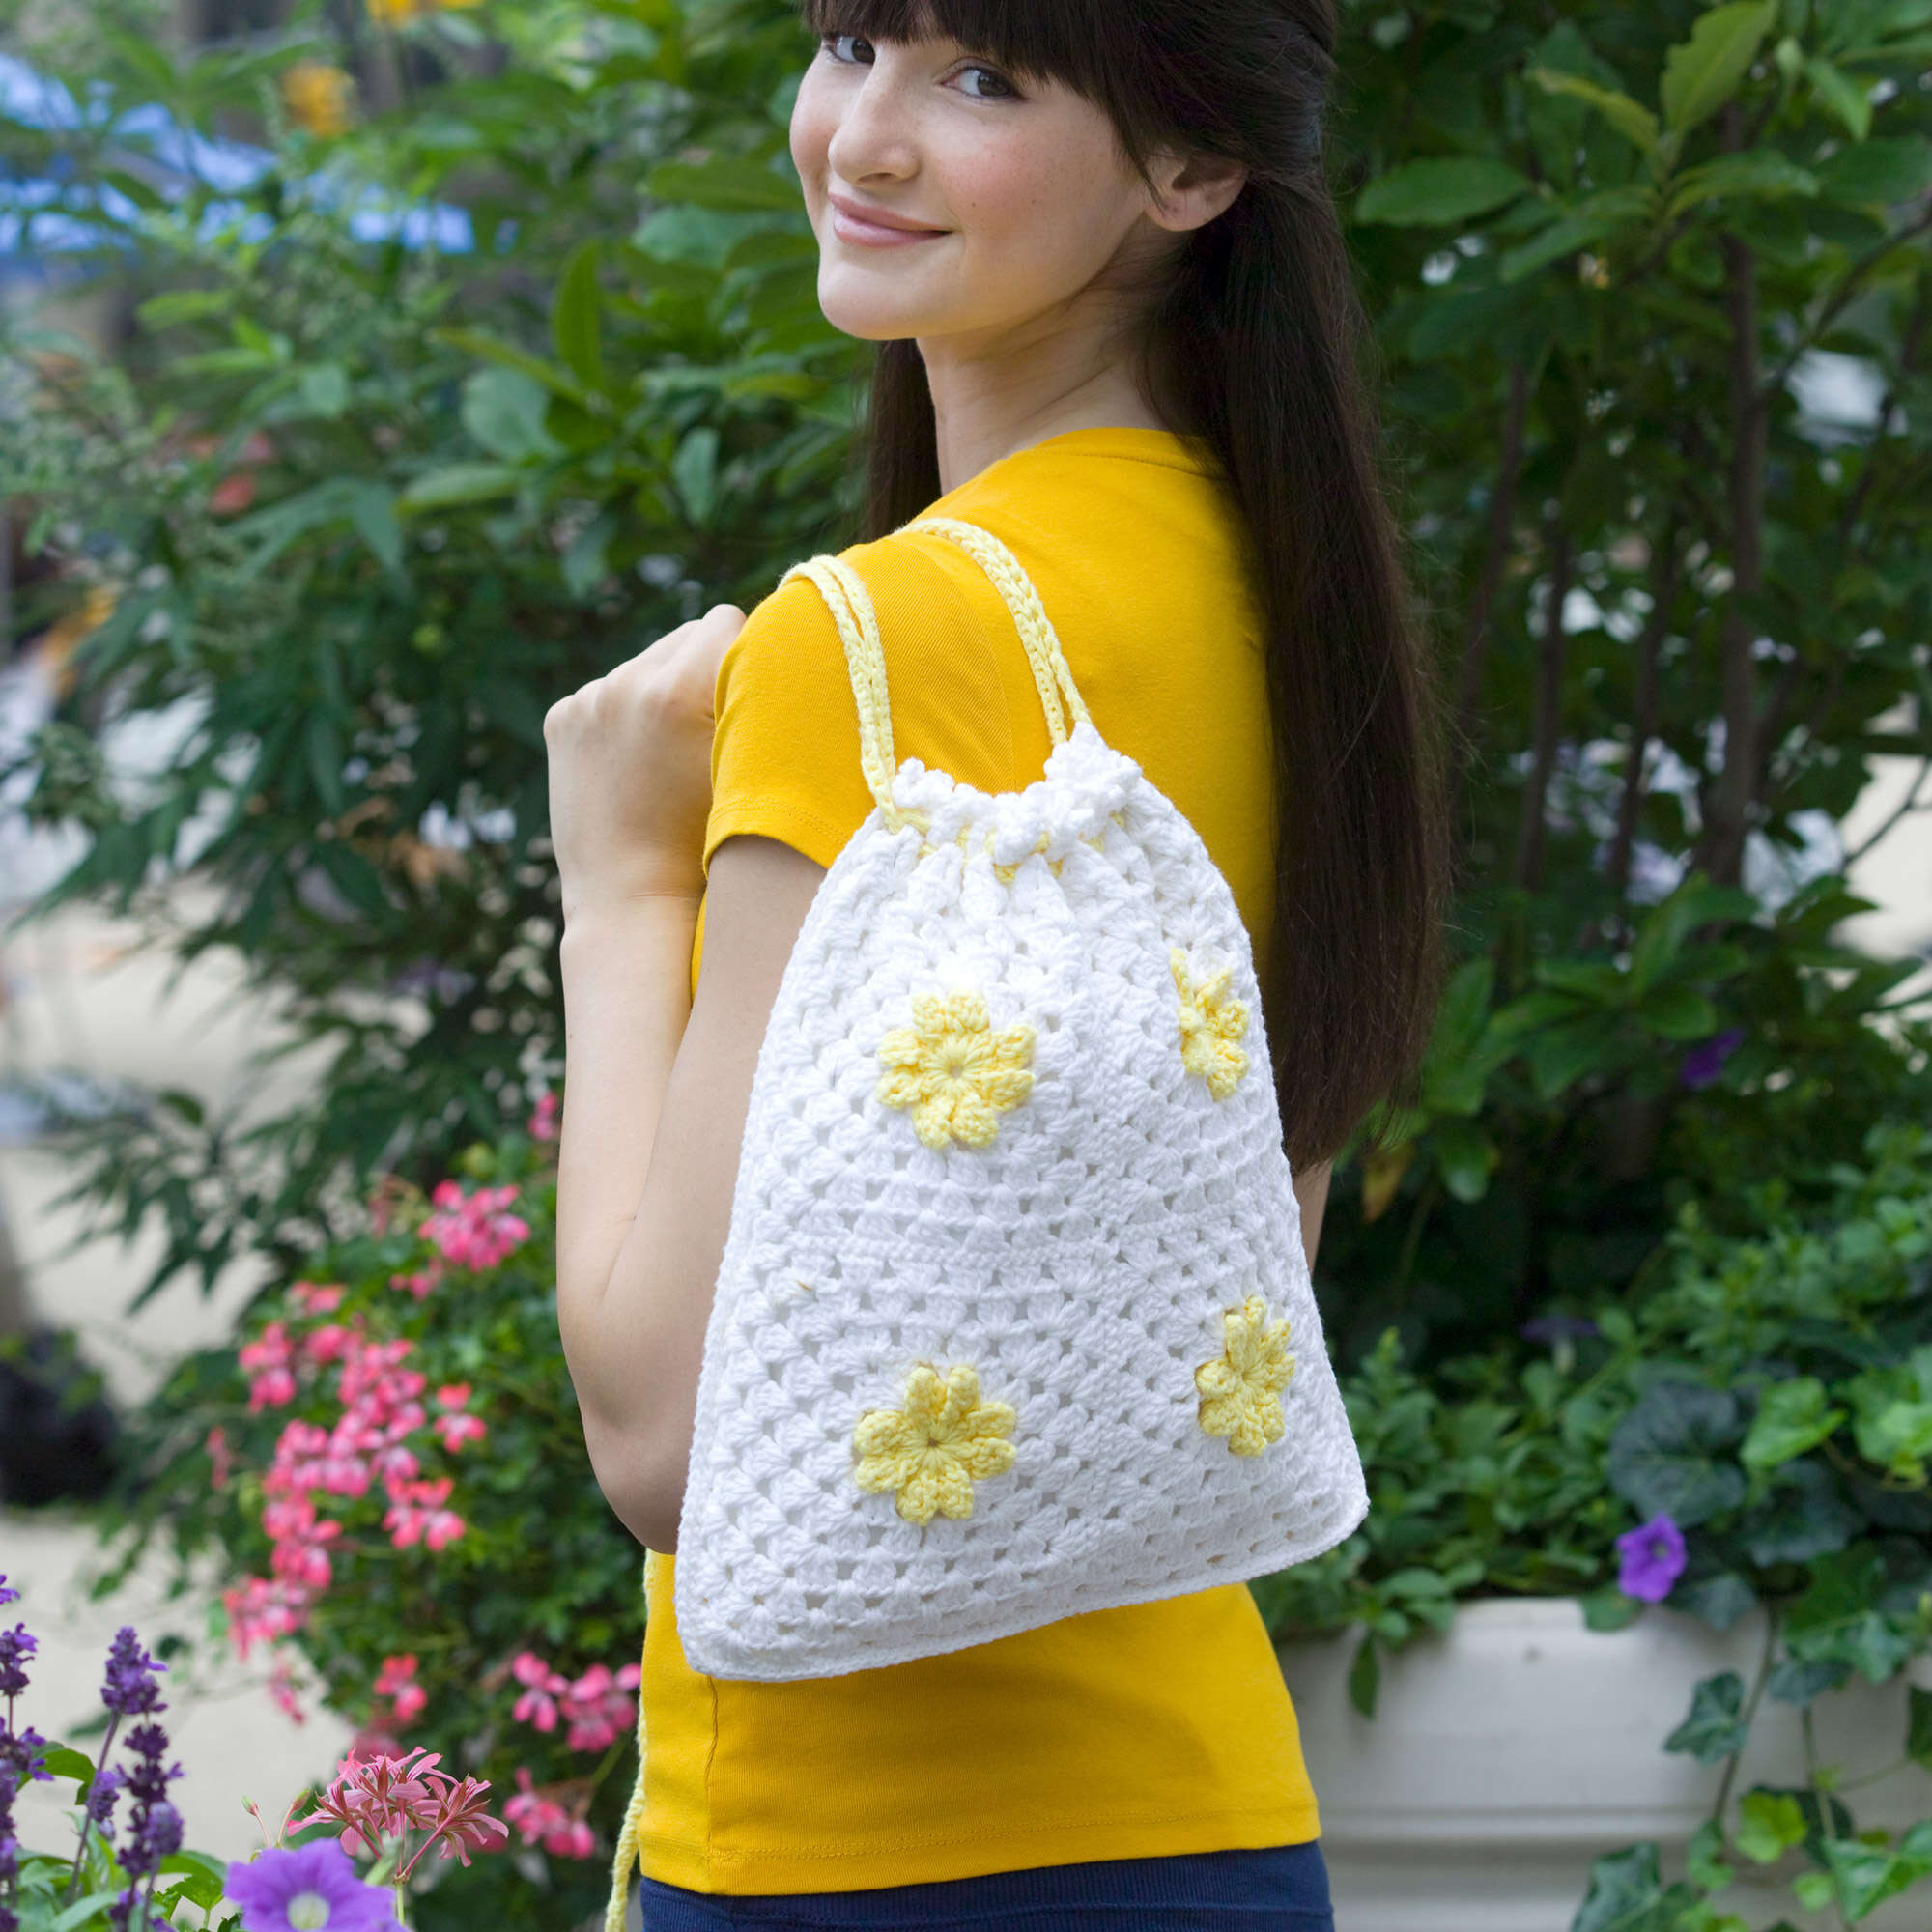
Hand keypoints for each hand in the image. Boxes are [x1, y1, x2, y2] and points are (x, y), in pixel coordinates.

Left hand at [544, 603, 746, 920]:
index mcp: (673, 692)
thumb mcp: (751, 770)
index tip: (755, 700)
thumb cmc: (712, 847)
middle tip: (715, 731)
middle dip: (707, 670)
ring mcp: (587, 699)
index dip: (750, 659)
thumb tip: (782, 643)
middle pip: (688, 633)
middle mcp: (624, 684)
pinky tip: (637, 762)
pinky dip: (629, 712)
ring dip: (668, 690)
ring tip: (674, 754)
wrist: (633, 902)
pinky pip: (612, 688)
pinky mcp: (563, 716)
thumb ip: (761, 704)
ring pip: (650, 660)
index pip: (728, 622)